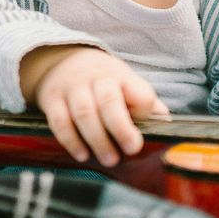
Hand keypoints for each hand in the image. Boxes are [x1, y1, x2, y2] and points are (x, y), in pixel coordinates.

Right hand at [20, 45, 167, 166]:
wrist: (61, 58)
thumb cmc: (102, 81)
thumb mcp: (126, 83)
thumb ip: (145, 103)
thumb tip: (166, 124)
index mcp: (122, 76)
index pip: (138, 91)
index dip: (144, 110)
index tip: (146, 128)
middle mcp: (97, 79)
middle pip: (109, 101)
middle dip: (121, 128)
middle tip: (130, 150)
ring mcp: (73, 88)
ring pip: (84, 112)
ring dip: (97, 139)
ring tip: (109, 159)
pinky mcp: (52, 99)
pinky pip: (59, 121)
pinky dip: (71, 140)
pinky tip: (82, 154)